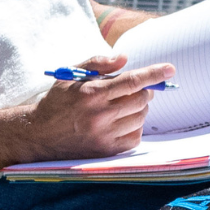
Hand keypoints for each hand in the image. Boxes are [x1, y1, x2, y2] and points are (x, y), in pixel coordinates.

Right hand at [20, 54, 173, 161]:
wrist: (39, 135)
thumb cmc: (58, 101)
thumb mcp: (71, 75)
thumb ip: (98, 63)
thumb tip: (125, 59)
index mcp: (92, 93)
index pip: (131, 81)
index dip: (153, 74)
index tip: (170, 69)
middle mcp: (99, 115)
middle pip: (140, 100)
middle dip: (145, 91)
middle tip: (137, 89)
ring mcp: (104, 135)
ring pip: (140, 117)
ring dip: (139, 108)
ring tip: (124, 105)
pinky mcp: (107, 150)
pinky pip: (135, 136)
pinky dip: (135, 127)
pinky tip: (121, 122)